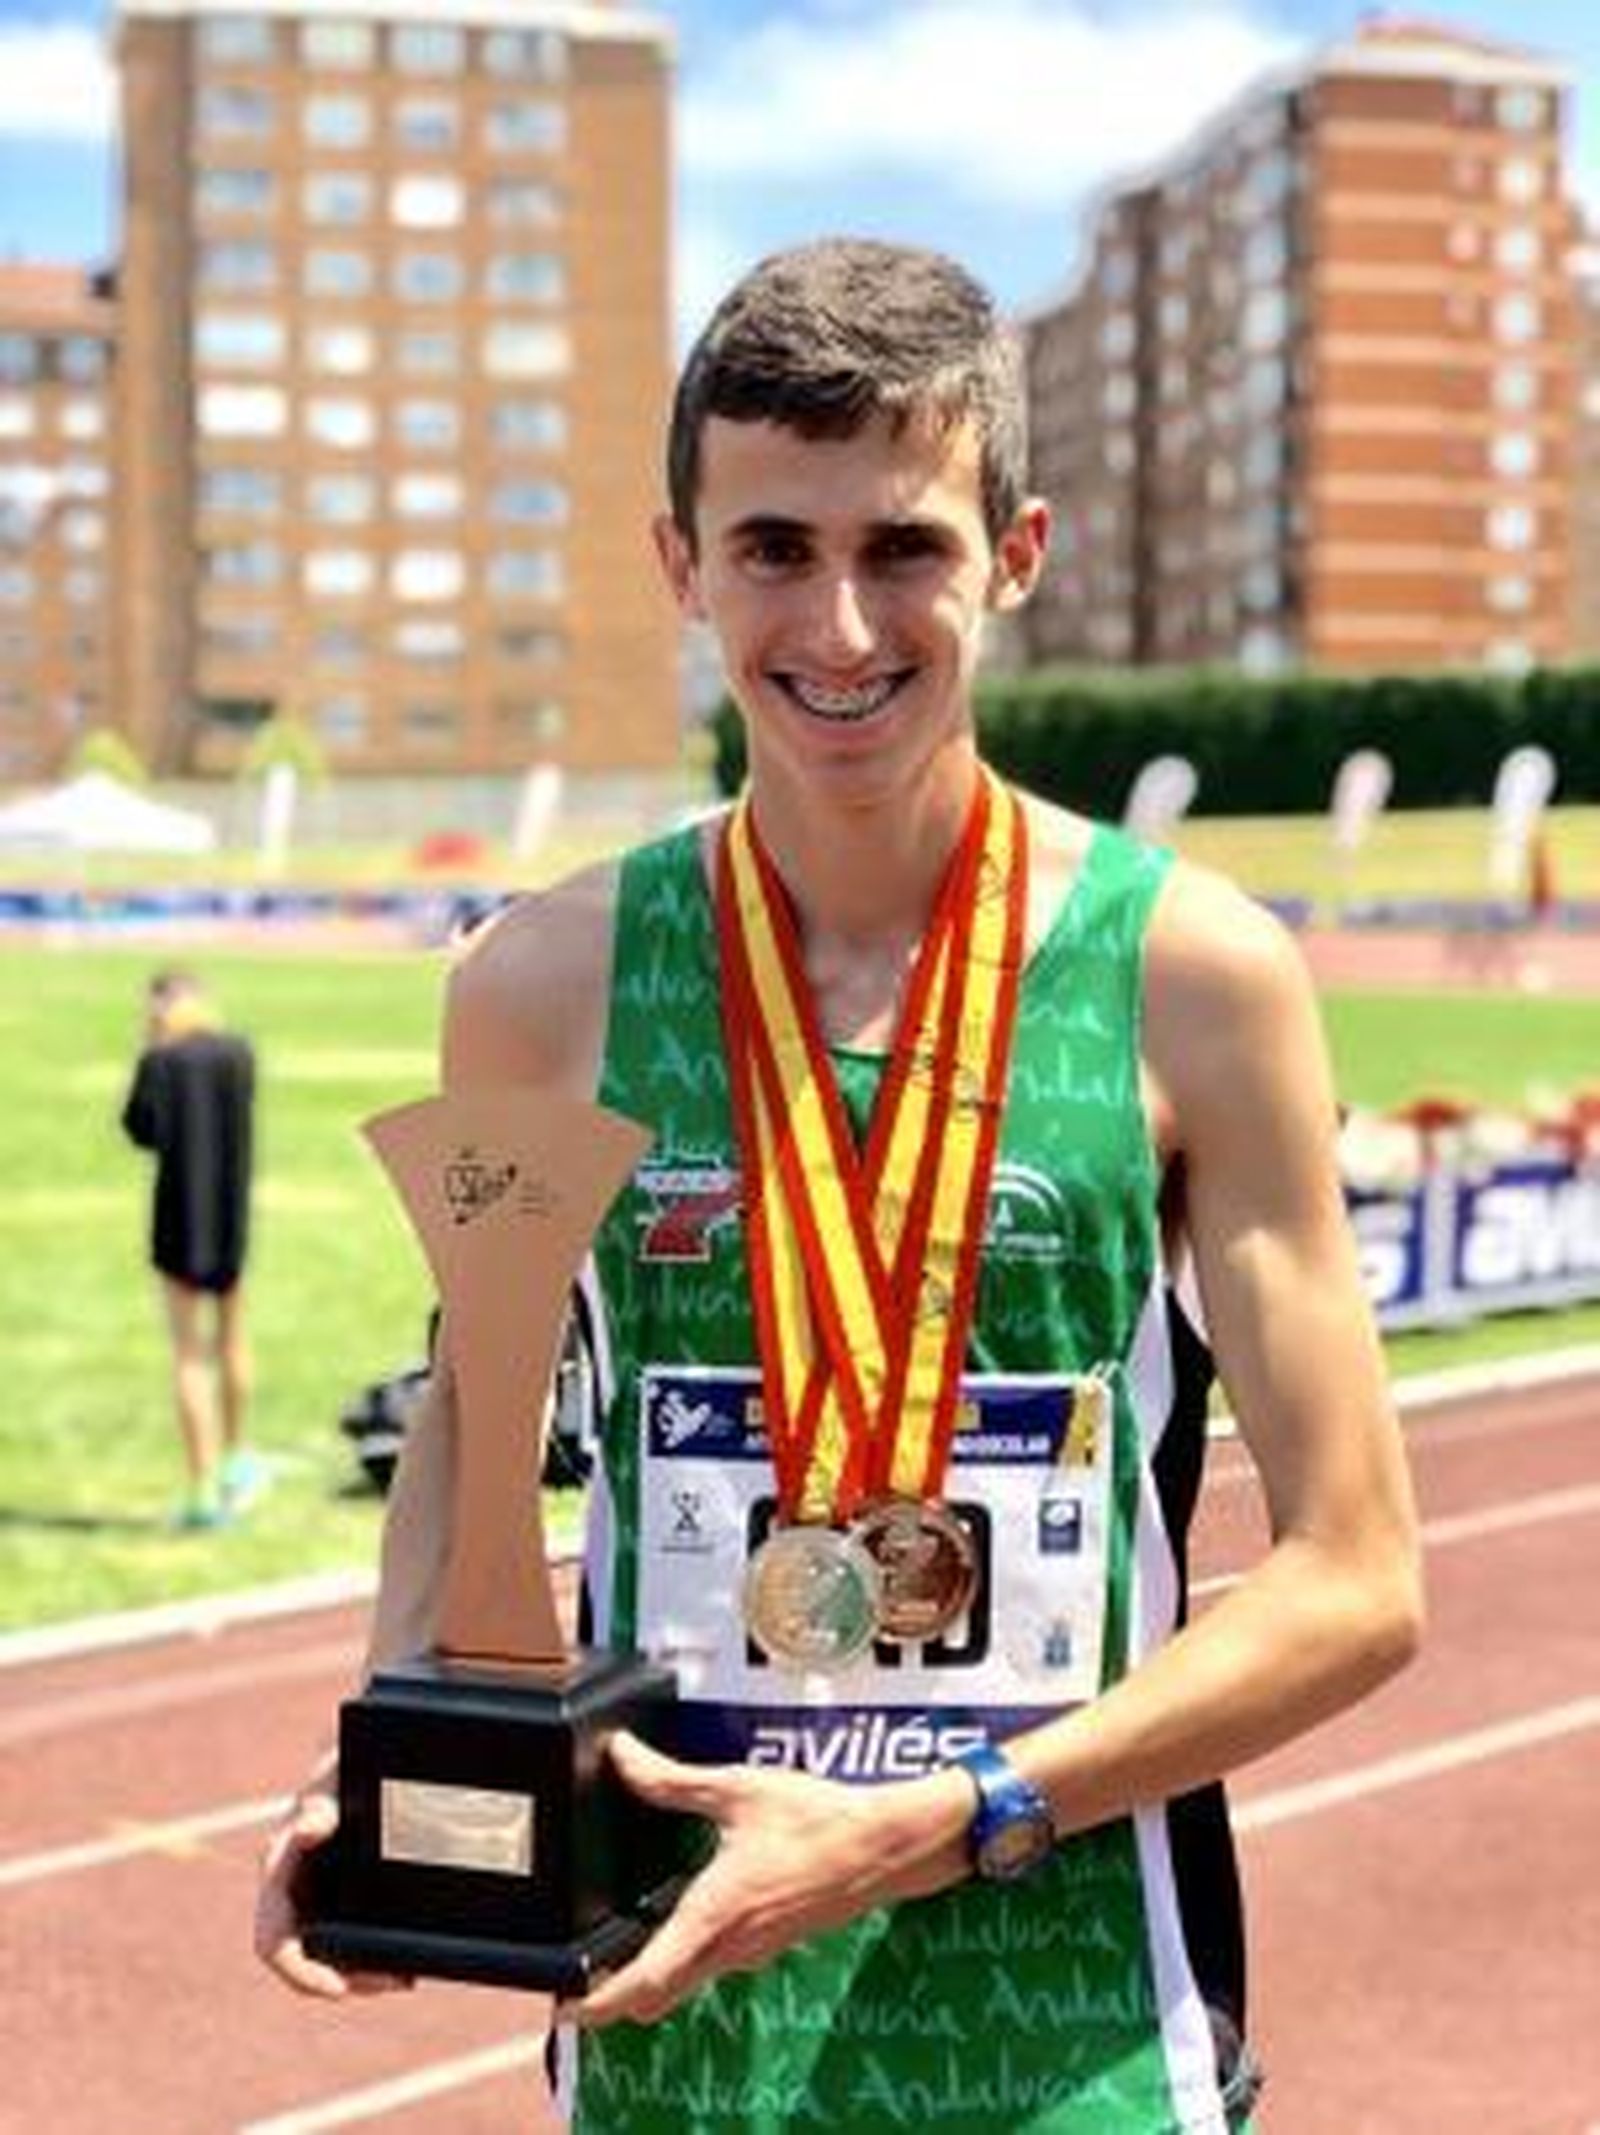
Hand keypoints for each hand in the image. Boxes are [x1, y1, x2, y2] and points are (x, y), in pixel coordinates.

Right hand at [254, 1777, 412, 1999]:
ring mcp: (315, 1896)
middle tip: (396, 1980)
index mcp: (279, 1869)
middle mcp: (292, 1890)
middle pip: (307, 1962)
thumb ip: (320, 1803)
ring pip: (330, 1957)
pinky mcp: (340, 1897)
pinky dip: (373, 1956)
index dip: (301, 1973)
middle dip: (347, 1980)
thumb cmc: (346, 1764)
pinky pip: (349, 1940)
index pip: (274, 1941)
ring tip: (405, 1974)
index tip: (338, 1987)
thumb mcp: (335, 1779)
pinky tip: (404, 1959)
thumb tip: (306, 1829)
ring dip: (363, 1974)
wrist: (367, 1758)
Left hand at [576, 1731, 969, 2028]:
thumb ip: (671, 1779)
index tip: (563, 2006)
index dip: (597, 2002)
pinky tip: (672, 1922)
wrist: (884, 1846)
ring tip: (610, 1953)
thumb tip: (621, 1757)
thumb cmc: (817, 1819)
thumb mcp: (737, 1789)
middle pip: (656, 1998)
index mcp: (713, 1915)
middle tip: (574, 1984)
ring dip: (646, 1980)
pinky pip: (711, 1966)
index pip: (644, 1982)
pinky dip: (680, 1960)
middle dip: (611, 2000)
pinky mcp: (767, 1942)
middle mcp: (729, 1946)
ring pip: (684, 1984)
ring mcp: (751, 1950)